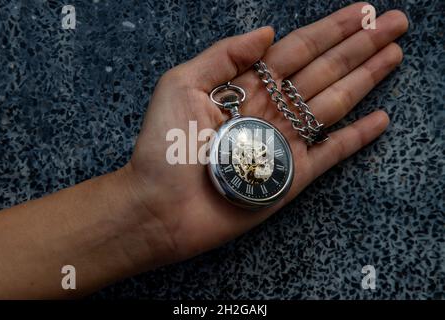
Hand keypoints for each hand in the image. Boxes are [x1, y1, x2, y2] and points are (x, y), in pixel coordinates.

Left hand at [123, 3, 408, 267]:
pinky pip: (331, 153)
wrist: (159, 207)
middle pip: (323, 71)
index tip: (363, 13)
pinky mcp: (291, 178)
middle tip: (396, 24)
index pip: (297, 50)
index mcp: (245, 86)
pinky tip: (380, 119)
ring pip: (332, 104)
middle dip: (359, 47)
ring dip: (364, 81)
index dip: (331, 30)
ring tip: (393, 56)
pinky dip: (355, 137)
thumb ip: (224, 56)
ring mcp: (283, 143)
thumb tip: (268, 31)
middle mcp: (269, 110)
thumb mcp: (181, 84)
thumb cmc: (163, 147)